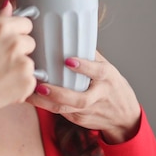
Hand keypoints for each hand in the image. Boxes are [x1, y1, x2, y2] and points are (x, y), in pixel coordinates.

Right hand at [0, 1, 36, 144]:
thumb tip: (8, 5)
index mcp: (2, 26)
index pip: (26, 23)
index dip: (17, 33)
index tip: (7, 42)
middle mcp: (15, 41)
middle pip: (30, 42)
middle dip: (20, 51)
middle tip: (0, 61)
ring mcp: (24, 62)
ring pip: (30, 62)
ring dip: (20, 69)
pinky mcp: (28, 81)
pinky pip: (31, 81)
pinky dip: (21, 86)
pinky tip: (3, 87)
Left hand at [26, 51, 140, 143]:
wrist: (124, 118)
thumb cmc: (112, 87)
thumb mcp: (108, 69)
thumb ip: (90, 56)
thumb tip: (71, 36)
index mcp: (107, 78)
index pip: (98, 72)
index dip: (84, 67)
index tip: (68, 61)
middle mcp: (99, 96)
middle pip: (81, 99)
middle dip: (59, 93)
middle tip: (42, 86)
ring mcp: (89, 110)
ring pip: (67, 109)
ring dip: (47, 102)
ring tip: (31, 93)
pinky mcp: (80, 119)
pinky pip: (61, 113)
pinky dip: (46, 106)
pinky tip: (32, 98)